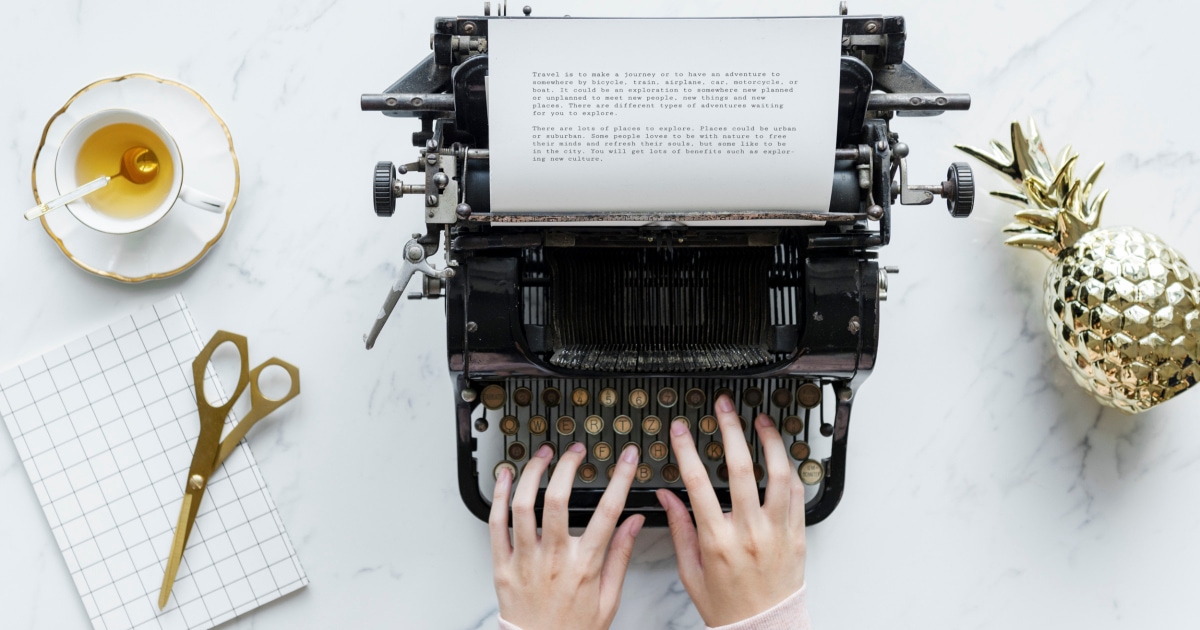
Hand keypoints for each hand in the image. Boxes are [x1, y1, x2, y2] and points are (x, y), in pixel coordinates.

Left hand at [491, 441, 645, 629]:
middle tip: (575, 451)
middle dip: (568, 466)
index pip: (608, 511)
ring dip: (533, 473)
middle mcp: (553, 558)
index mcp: (584, 565)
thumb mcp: (609, 599)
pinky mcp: (502, 566)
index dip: (621, 478)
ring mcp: (524, 560)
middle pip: (558, 499)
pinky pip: (496, 524)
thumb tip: (634, 523)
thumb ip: (621, 556)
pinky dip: (499, 496)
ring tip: (542, 456)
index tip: (627, 458)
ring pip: (523, 505)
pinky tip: (505, 477)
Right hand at [656, 394, 806, 626]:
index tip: (681, 429)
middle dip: (731, 429)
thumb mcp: (691, 571)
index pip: (699, 483)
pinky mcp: (797, 535)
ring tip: (762, 420)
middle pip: (741, 468)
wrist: (765, 629)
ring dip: (770, 441)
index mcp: (717, 541)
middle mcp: (750, 532)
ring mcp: (777, 532)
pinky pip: (797, 495)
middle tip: (724, 407)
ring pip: (779, 475)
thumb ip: (680, 529)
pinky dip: (789, 470)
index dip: (687, 450)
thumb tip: (667, 497)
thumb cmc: (727, 606)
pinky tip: (780, 456)